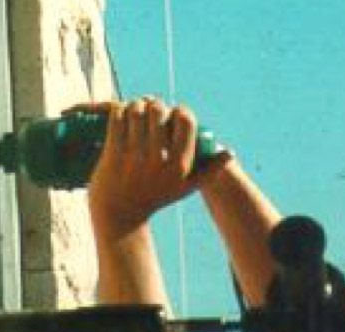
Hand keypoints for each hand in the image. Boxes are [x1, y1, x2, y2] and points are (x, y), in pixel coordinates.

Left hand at [75, 99, 200, 234]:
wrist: (120, 215)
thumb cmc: (155, 197)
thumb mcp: (186, 187)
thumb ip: (210, 170)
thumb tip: (230, 152)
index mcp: (179, 164)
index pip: (186, 121)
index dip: (179, 110)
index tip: (172, 113)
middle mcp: (158, 159)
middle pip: (159, 110)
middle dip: (154, 104)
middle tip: (150, 108)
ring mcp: (135, 157)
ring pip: (136, 110)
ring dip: (135, 105)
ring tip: (136, 109)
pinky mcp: (114, 155)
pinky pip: (117, 119)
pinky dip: (119, 110)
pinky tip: (121, 113)